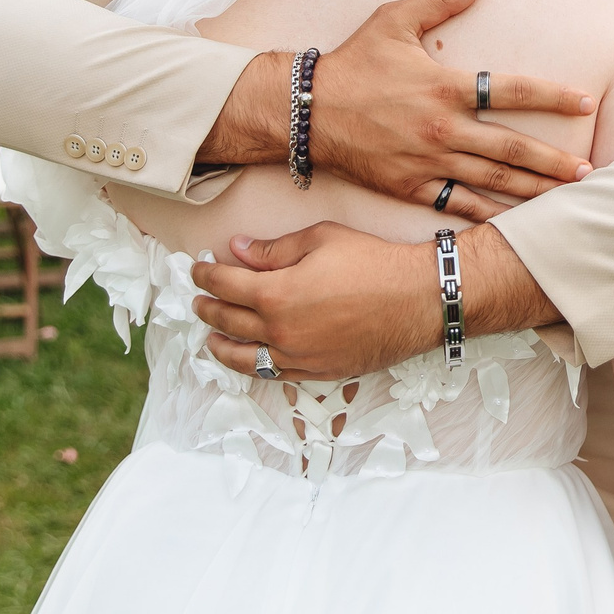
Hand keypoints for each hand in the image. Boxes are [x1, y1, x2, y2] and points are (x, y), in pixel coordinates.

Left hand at [192, 221, 441, 380]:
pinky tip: (248, 359)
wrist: (417, 300)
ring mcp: (298, 356)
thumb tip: (237, 249)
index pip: (225, 284)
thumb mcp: (321, 239)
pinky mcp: (318, 372)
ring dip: (220, 346)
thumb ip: (274, 249)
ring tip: (209, 338)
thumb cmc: (372, 263)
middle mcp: (280, 331)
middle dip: (207, 308)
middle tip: (197, 300)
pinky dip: (253, 366)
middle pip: (228, 321)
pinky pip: (274, 374)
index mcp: (276, 293)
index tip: (197, 269)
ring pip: (244, 357)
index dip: (206, 275)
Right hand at [201, 0, 594, 218]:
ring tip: (567, 199)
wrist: (305, 111)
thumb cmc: (353, 63)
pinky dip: (487, 215)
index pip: (511, 90)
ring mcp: (428, 163)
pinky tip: (514, 224)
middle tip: (590, 172)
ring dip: (532, 191)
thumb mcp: (393, 19)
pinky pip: (457, 205)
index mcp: (445, 87)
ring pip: (491, 181)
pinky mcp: (410, 187)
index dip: (552, 96)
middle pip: (511, 148)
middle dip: (553, 160)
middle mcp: (442, 129)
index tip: (585, 103)